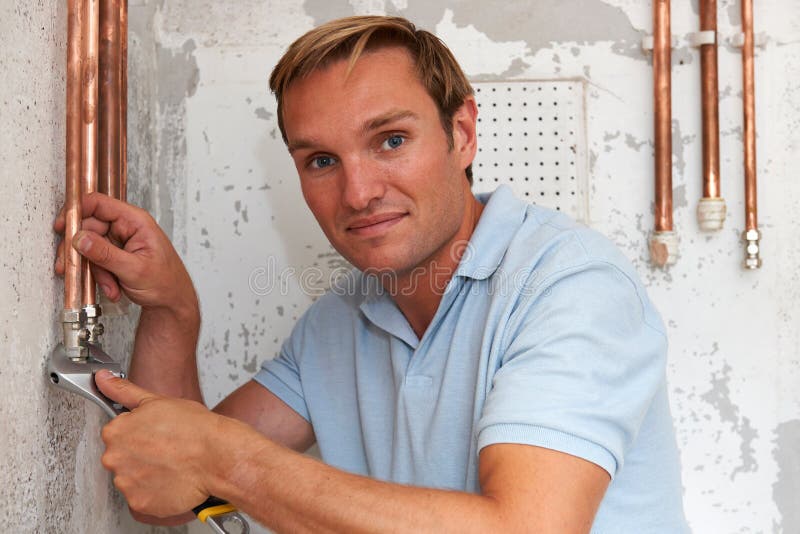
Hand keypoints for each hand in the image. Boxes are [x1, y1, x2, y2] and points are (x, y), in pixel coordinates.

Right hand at [54, 193, 197, 313]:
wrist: (172, 302)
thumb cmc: (166, 283)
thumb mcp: (134, 269)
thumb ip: (105, 254)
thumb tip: (80, 238)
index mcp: (135, 221)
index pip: (99, 204)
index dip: (76, 212)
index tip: (62, 228)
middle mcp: (126, 227)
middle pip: (88, 227)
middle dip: (80, 252)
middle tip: (70, 267)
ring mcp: (120, 241)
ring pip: (89, 247)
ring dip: (94, 270)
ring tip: (109, 285)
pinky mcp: (115, 254)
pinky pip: (95, 260)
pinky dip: (100, 276)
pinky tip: (113, 288)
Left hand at [96, 370, 222, 517]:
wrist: (217, 456)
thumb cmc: (194, 429)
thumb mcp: (157, 401)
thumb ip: (124, 391)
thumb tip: (103, 379)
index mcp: (116, 432)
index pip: (117, 434)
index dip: (138, 433)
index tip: (154, 434)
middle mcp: (115, 459)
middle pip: (122, 458)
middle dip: (140, 455)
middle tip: (165, 449)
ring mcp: (127, 483)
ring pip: (132, 479)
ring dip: (147, 474)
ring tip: (171, 464)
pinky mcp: (140, 503)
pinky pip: (143, 498)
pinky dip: (156, 492)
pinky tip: (172, 479)